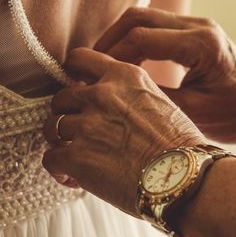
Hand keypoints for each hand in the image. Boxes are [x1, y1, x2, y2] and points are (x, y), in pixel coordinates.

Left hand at [42, 48, 204, 215]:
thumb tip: (113, 107)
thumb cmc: (181, 147)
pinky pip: (50, 158)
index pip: (80, 58)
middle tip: (80, 132)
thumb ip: (130, 95)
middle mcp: (102, 95)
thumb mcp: (161, 101)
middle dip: (67, 114)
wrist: (184, 178)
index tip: (76, 88)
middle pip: (61, 96)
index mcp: (124, 76)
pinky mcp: (76, 156)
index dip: (72, 75)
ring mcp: (87, 125)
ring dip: (61, 141)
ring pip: (52, 126)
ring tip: (76, 156)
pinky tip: (74, 178)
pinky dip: (59, 169)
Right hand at [94, 7, 235, 143]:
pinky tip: (121, 63)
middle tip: (87, 66)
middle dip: (107, 40)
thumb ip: (153, 97)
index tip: (90, 76)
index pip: (141, 39)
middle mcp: (199, 26)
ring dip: (117, 38)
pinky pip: (154, 26)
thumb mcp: (192, 113)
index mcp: (201, 45)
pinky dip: (132, 40)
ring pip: (144, 17)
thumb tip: (112, 93)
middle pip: (138, 18)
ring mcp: (197, 24)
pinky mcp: (194, 30)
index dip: (110, 56)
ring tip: (100, 64)